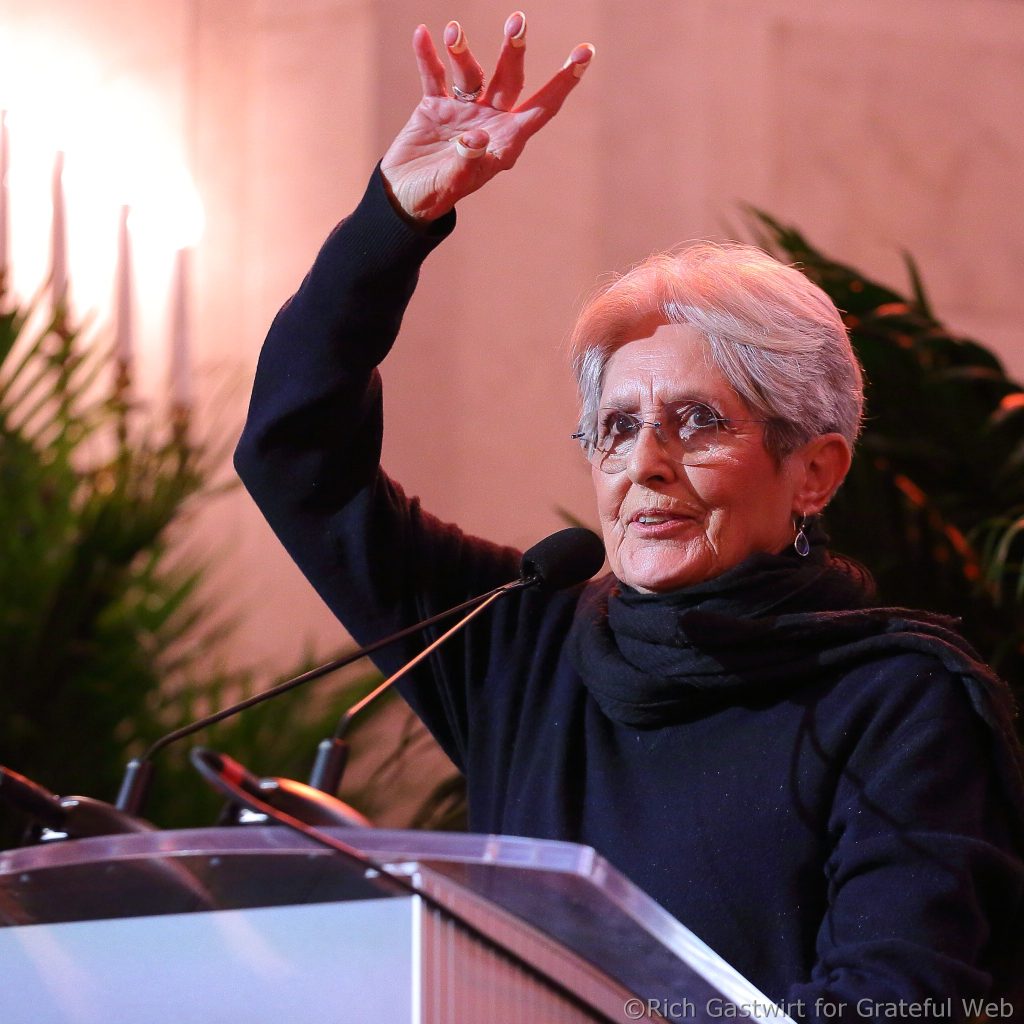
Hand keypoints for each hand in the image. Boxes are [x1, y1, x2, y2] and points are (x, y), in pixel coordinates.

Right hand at [381, 12, 594, 222]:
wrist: (403, 196)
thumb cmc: (434, 195)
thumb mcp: (451, 183)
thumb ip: (465, 161)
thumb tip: (478, 137)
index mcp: (505, 142)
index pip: (542, 107)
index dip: (564, 81)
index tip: (586, 51)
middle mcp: (490, 121)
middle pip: (510, 80)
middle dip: (514, 50)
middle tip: (517, 21)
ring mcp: (463, 110)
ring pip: (471, 72)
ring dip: (462, 51)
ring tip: (454, 33)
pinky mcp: (435, 105)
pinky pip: (435, 75)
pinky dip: (428, 56)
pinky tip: (422, 34)